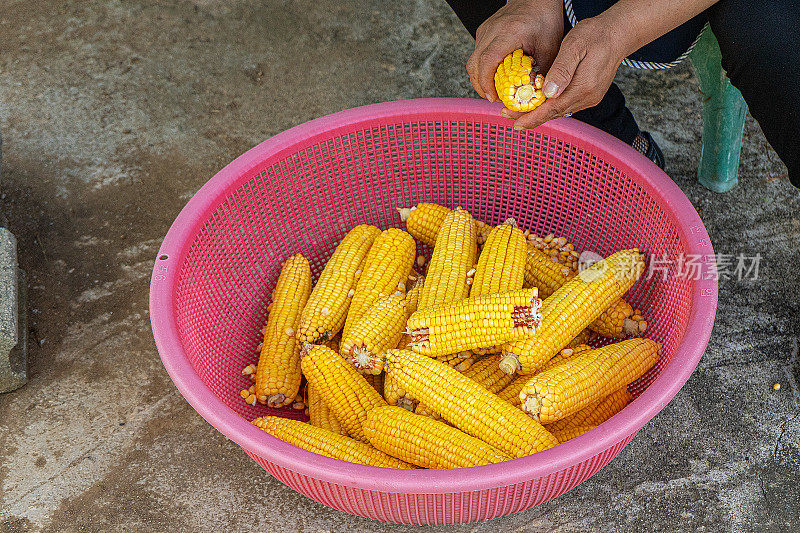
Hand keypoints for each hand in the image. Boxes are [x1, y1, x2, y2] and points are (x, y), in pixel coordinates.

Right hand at [466, 0, 563, 101]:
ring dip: (480, 79)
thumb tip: (534, 93)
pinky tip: (494, 75)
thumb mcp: (549, 48)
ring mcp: (485, 30)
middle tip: (493, 98)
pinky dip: (482, 69)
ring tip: (494, 90)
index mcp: (509, 33)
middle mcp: (492, 30)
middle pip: (474, 64)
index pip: (488, 60)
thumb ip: (541, 71)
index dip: (487, 82)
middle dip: (480, 86)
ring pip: (473, 61)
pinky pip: (477, 55)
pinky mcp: (483, 32)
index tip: (493, 96)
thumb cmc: (544, 19)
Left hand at [502, 16, 628, 128]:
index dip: (532, 117)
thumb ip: (561, 70)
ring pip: (560, 111)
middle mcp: (587, 98)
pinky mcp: (590, 95)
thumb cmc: (596, 35)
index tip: (515, 123)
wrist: (619, 34)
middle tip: (507, 115)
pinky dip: (551, 106)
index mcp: (583, 88)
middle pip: (554, 113)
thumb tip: (548, 93)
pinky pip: (566, 105)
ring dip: (540, 112)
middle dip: (530, 117)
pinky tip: (538, 102)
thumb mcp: (574, 47)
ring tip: (518, 110)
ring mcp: (590, 98)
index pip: (552, 109)